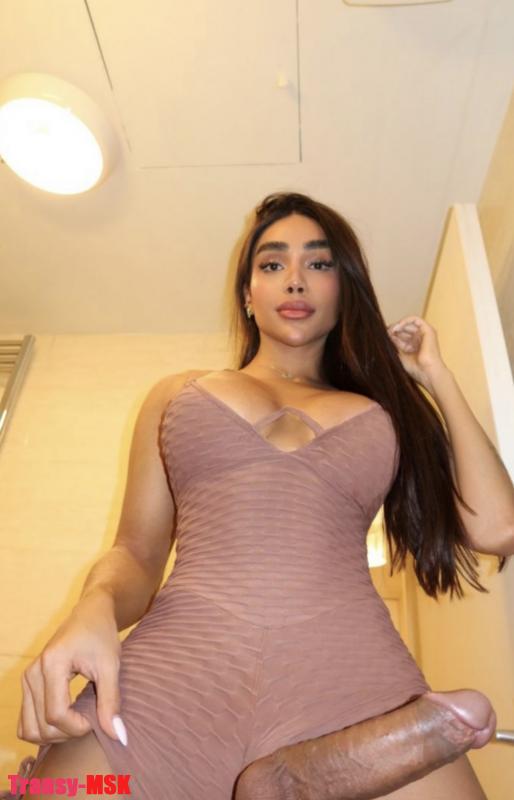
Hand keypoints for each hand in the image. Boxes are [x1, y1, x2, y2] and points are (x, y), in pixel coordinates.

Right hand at [17, 591, 123, 745]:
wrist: (90, 614)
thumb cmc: (102, 635)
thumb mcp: (111, 666)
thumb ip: (111, 701)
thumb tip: (118, 736)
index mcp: (52, 664)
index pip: (56, 715)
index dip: (78, 726)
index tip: (98, 717)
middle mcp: (32, 673)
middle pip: (42, 726)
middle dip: (68, 733)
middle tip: (91, 718)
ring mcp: (27, 679)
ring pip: (30, 730)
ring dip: (55, 735)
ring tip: (78, 720)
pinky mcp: (28, 684)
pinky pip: (26, 722)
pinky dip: (44, 729)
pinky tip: (67, 719)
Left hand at [387, 316, 447, 390]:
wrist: (427, 373)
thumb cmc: (416, 369)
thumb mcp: (401, 355)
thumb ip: (395, 344)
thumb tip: (386, 335)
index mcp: (414, 346)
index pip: (402, 336)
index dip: (392, 334)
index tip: (384, 336)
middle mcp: (420, 339)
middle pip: (405, 329)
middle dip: (394, 329)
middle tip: (385, 332)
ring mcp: (425, 334)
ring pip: (409, 323)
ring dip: (398, 325)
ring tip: (390, 330)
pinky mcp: (428, 330)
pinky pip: (415, 319)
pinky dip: (405, 321)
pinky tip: (397, 327)